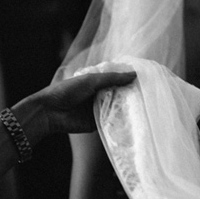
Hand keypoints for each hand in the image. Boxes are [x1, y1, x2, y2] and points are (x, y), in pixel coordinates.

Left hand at [14, 70, 135, 143]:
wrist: (50, 112)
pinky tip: (133, 119)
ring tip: (145, 105)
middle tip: (149, 94)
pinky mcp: (97, 124)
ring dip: (127, 108)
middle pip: (119, 94)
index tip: (146, 80)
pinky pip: (111, 121)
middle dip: (130, 95)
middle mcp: (99, 95)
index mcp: (97, 82)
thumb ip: (113, 78)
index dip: (129, 80)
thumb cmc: (68, 90)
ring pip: (117, 108)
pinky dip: (119, 120)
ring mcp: (99, 110)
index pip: (117, 80)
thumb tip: (135, 75)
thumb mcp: (91, 80)